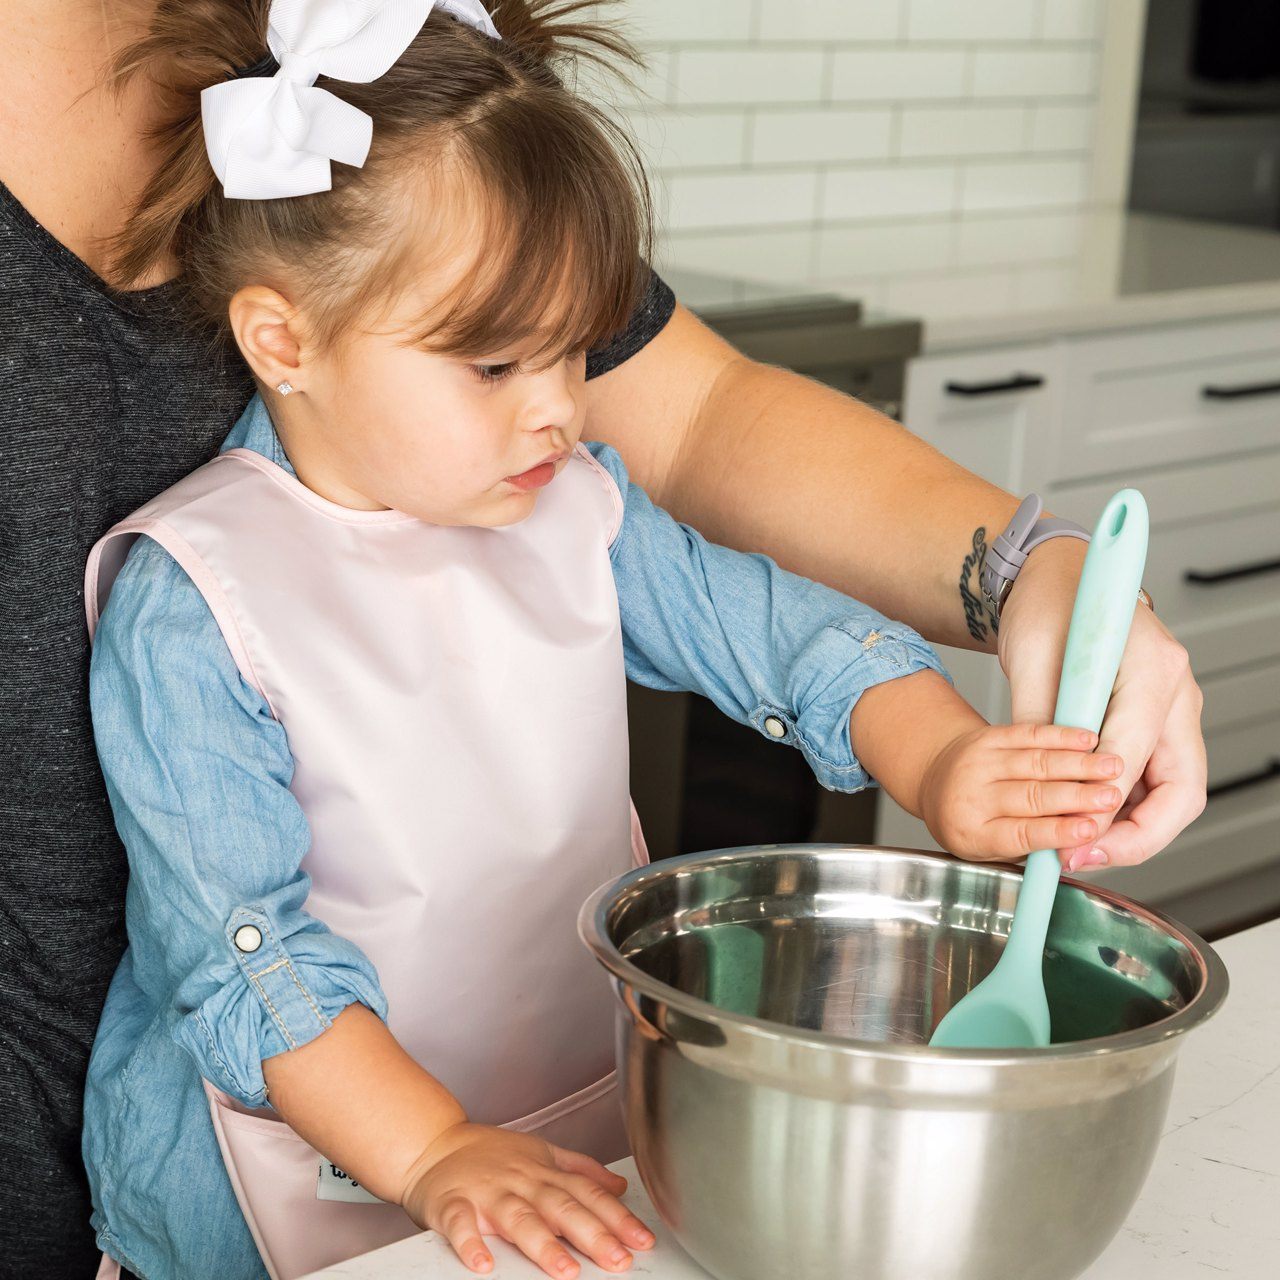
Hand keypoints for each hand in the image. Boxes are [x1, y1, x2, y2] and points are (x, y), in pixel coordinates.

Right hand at [401, 1122, 654, 1277]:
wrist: (432, 1145)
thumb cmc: (488, 1154)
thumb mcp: (541, 1152)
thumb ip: (581, 1169)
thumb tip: (619, 1185)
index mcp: (543, 1172)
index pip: (587, 1194)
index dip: (616, 1216)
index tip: (642, 1239)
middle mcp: (520, 1182)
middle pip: (561, 1207)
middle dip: (592, 1234)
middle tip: (618, 1259)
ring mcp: (486, 1193)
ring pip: (518, 1218)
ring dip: (542, 1244)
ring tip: (566, 1271)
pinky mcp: (451, 1204)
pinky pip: (461, 1225)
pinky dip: (471, 1244)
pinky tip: (483, 1265)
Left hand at [919, 722, 1124, 860]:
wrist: (936, 781)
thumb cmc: (972, 823)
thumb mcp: (994, 850)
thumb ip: (1034, 849)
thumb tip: (1080, 848)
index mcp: (973, 832)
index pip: (1020, 833)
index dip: (1057, 831)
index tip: (1090, 828)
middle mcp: (972, 795)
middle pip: (1032, 795)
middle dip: (1077, 796)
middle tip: (1111, 797)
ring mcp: (979, 762)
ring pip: (1035, 762)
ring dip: (1078, 764)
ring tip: (1112, 768)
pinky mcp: (988, 736)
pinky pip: (1029, 733)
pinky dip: (1060, 735)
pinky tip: (1088, 739)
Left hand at [999, 541, 1206, 871]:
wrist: (1059, 581)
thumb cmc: (1048, 606)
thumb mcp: (1031, 661)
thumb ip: (1042, 723)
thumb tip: (1045, 787)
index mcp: (1153, 667)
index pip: (1136, 755)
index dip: (1102, 804)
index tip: (1069, 836)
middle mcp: (1178, 690)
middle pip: (1181, 788)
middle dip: (1136, 836)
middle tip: (1084, 858)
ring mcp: (1175, 707)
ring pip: (1174, 791)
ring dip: (1131, 828)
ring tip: (1079, 851)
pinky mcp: (1160, 720)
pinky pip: (1157, 777)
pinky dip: (1127, 808)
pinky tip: (1087, 824)